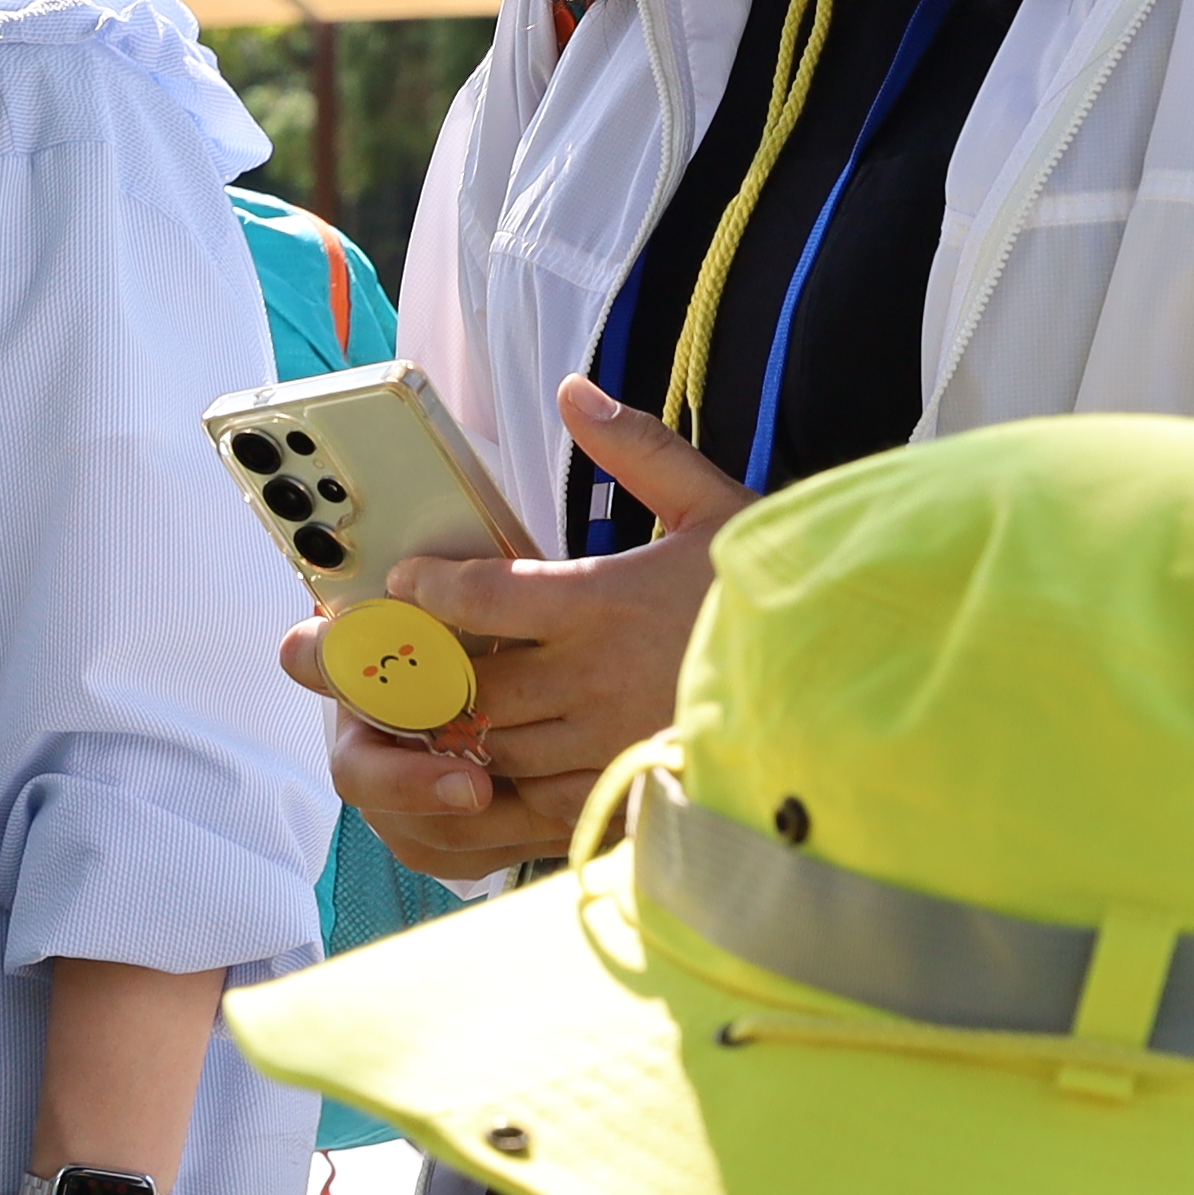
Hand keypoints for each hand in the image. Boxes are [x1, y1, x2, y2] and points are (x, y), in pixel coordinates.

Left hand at [285, 378, 748, 883]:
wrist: (853, 682)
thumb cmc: (784, 591)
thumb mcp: (718, 507)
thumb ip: (637, 451)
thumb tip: (574, 391)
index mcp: (606, 601)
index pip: (483, 596)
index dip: (428, 590)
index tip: (401, 582)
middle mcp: (593, 678)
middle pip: (461, 681)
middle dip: (396, 670)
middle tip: (339, 655)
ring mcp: (603, 742)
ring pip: (483, 744)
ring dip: (435, 730)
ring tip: (389, 707)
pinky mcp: (621, 792)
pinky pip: (527, 803)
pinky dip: (485, 789)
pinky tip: (461, 768)